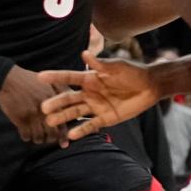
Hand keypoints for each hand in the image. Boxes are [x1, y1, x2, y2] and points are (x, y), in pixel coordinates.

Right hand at [0, 65, 64, 144]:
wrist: (10, 79)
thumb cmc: (32, 80)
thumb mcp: (52, 82)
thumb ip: (65, 91)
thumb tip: (74, 100)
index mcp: (55, 102)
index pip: (63, 123)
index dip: (63, 136)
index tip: (64, 144)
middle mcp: (46, 110)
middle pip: (52, 133)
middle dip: (51, 139)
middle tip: (48, 139)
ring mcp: (33, 115)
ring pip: (39, 136)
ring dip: (39, 140)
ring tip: (38, 138)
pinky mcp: (20, 119)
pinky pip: (26, 135)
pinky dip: (27, 137)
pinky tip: (27, 135)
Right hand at [39, 51, 158, 141]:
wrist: (150, 86)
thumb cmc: (133, 72)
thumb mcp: (117, 67)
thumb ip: (101, 64)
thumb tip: (84, 54)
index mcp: (90, 79)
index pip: (69, 78)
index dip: (55, 77)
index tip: (40, 77)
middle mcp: (90, 93)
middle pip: (69, 98)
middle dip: (56, 103)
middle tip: (43, 108)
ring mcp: (96, 106)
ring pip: (75, 113)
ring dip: (63, 117)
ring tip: (51, 122)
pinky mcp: (105, 118)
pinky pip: (90, 125)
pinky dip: (81, 130)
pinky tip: (71, 136)